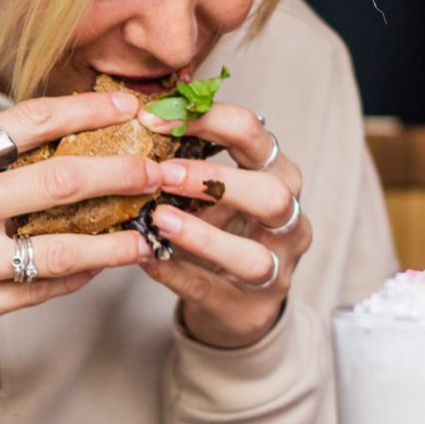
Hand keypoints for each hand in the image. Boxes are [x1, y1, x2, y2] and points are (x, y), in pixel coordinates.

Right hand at [0, 90, 161, 380]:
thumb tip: (44, 152)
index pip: (27, 120)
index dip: (88, 108)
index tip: (129, 103)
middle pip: (61, 178)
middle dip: (125, 171)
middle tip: (163, 169)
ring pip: (62, 246)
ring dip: (116, 238)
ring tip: (149, 232)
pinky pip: (39, 290)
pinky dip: (77, 277)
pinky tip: (100, 268)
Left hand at [137, 101, 310, 347]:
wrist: (233, 302)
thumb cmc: (218, 229)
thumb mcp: (209, 189)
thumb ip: (185, 158)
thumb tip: (136, 115)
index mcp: (277, 173)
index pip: (255, 133)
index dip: (208, 120)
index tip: (154, 119)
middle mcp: (288, 219)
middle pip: (273, 193)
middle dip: (217, 181)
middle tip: (163, 174)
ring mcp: (277, 268)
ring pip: (253, 255)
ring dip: (202, 236)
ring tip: (158, 219)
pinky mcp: (250, 308)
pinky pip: (213, 291)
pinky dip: (178, 274)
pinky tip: (147, 258)